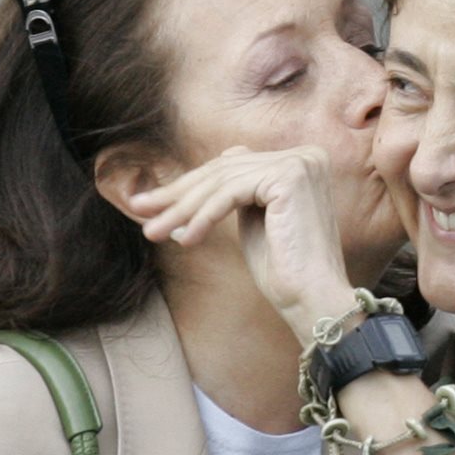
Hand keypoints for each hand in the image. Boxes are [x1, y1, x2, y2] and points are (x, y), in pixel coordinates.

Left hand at [129, 146, 355, 341]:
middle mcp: (304, 155)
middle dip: (177, 195)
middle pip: (224, 171)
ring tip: (153, 231)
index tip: (151, 205)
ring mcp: (299, 162)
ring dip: (182, 209)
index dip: (189, 186)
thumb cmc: (284, 271)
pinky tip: (185, 239)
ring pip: (222, 182)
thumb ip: (233, 194)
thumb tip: (188, 185)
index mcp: (300, 161)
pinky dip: (203, 217)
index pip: (231, 166)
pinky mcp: (290, 177)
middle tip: (140, 211)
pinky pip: (231, 194)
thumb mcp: (253, 222)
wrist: (314, 298)